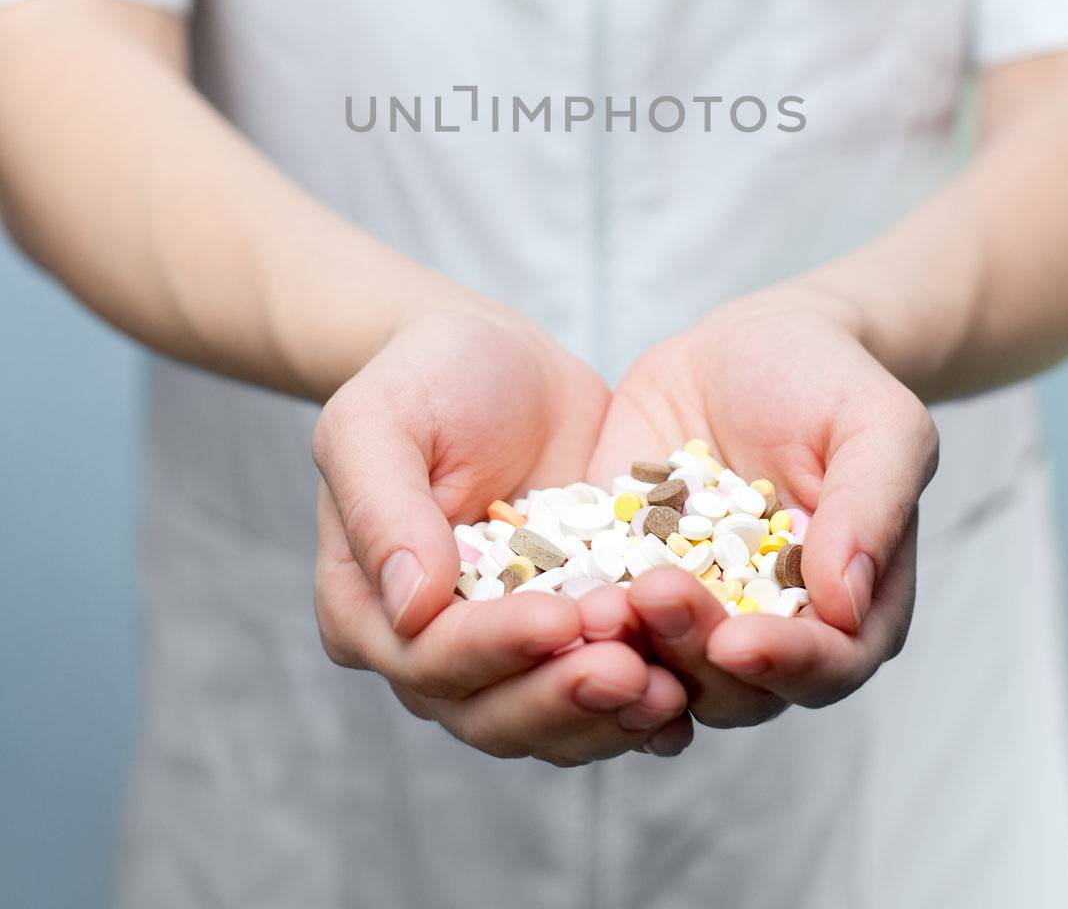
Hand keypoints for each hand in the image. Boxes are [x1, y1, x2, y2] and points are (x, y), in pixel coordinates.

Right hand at [312, 304, 691, 763]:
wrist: (494, 355)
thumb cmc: (423, 377)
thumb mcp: (378, 419)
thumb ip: (382, 507)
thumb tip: (408, 606)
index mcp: (368, 608)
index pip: (431, 657)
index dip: (497, 648)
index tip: (562, 620)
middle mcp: (432, 649)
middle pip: (493, 712)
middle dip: (564, 698)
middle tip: (632, 672)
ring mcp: (508, 649)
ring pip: (554, 721)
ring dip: (611, 714)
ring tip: (671, 690)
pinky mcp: (574, 632)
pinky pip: (604, 691)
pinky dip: (644, 703)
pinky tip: (690, 693)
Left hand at [581, 293, 938, 728]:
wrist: (752, 342)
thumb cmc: (832, 382)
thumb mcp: (877, 426)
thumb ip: (871, 507)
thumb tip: (847, 603)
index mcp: (849, 611)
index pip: (824, 665)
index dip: (784, 664)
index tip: (738, 643)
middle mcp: (767, 627)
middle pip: (732, 680)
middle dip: (691, 650)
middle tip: (655, 598)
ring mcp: (691, 606)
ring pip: (657, 659)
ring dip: (627, 644)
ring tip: (597, 603)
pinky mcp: (624, 571)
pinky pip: (597, 604)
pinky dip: (573, 608)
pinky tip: (544, 591)